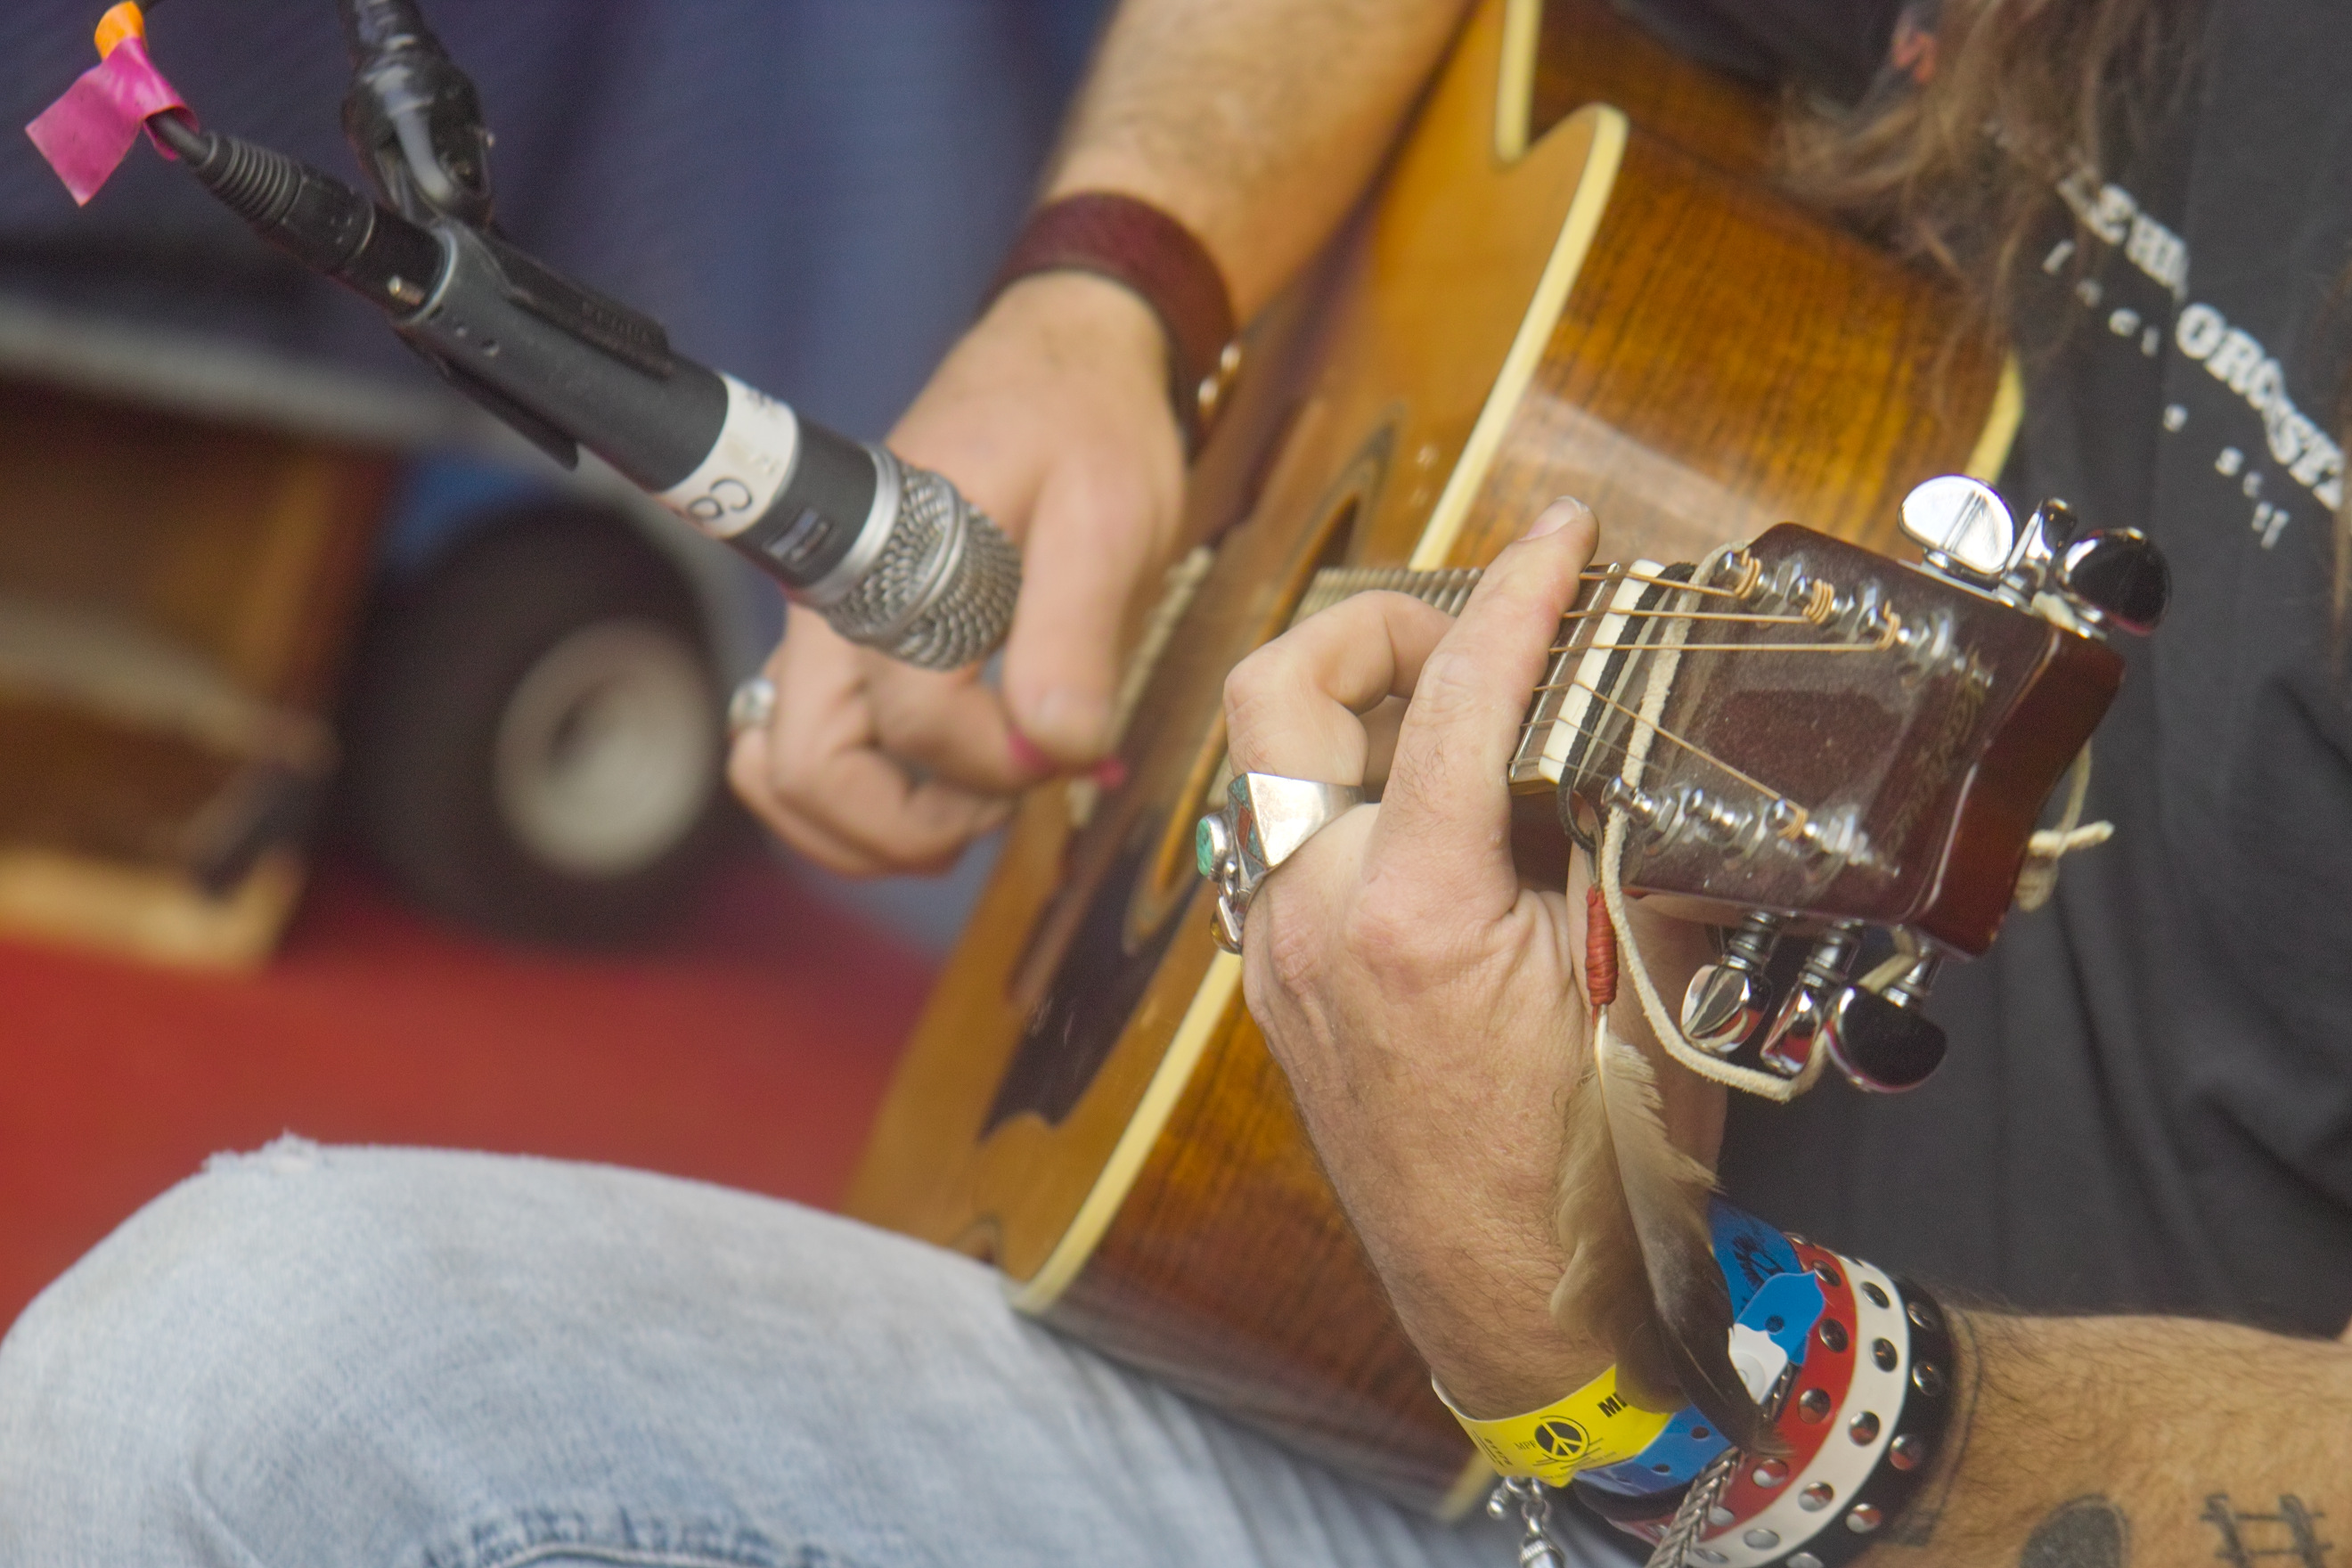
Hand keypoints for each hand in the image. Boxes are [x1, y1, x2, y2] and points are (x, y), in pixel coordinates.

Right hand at [728, 272, 1185, 874]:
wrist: (1063, 367)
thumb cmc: (1085, 428)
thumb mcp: (1109, 517)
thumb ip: (1076, 632)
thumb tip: (1056, 744)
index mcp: (888, 567)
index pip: (913, 720)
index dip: (998, 762)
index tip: (1069, 744)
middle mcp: (832, 612)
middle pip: (805, 776)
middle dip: (911, 826)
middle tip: (1008, 796)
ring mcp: (829, 641)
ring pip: (791, 785)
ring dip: (880, 831)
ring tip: (984, 798)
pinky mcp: (849, 658)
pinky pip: (820, 763)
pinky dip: (875, 809)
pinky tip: (963, 785)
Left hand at [1224, 498, 1722, 1416]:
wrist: (1521, 1310)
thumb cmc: (1597, 1167)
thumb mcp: (1647, 987)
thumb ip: (1617, 845)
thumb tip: (1613, 738)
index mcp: (1411, 913)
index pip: (1456, 698)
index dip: (1518, 595)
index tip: (1560, 540)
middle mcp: (1312, 921)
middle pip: (1279, 692)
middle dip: (1369, 628)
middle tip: (1471, 640)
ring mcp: (1276, 956)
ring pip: (1265, 767)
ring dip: (1346, 711)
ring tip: (1457, 722)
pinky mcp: (1274, 990)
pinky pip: (1279, 844)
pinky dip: (1340, 794)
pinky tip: (1424, 817)